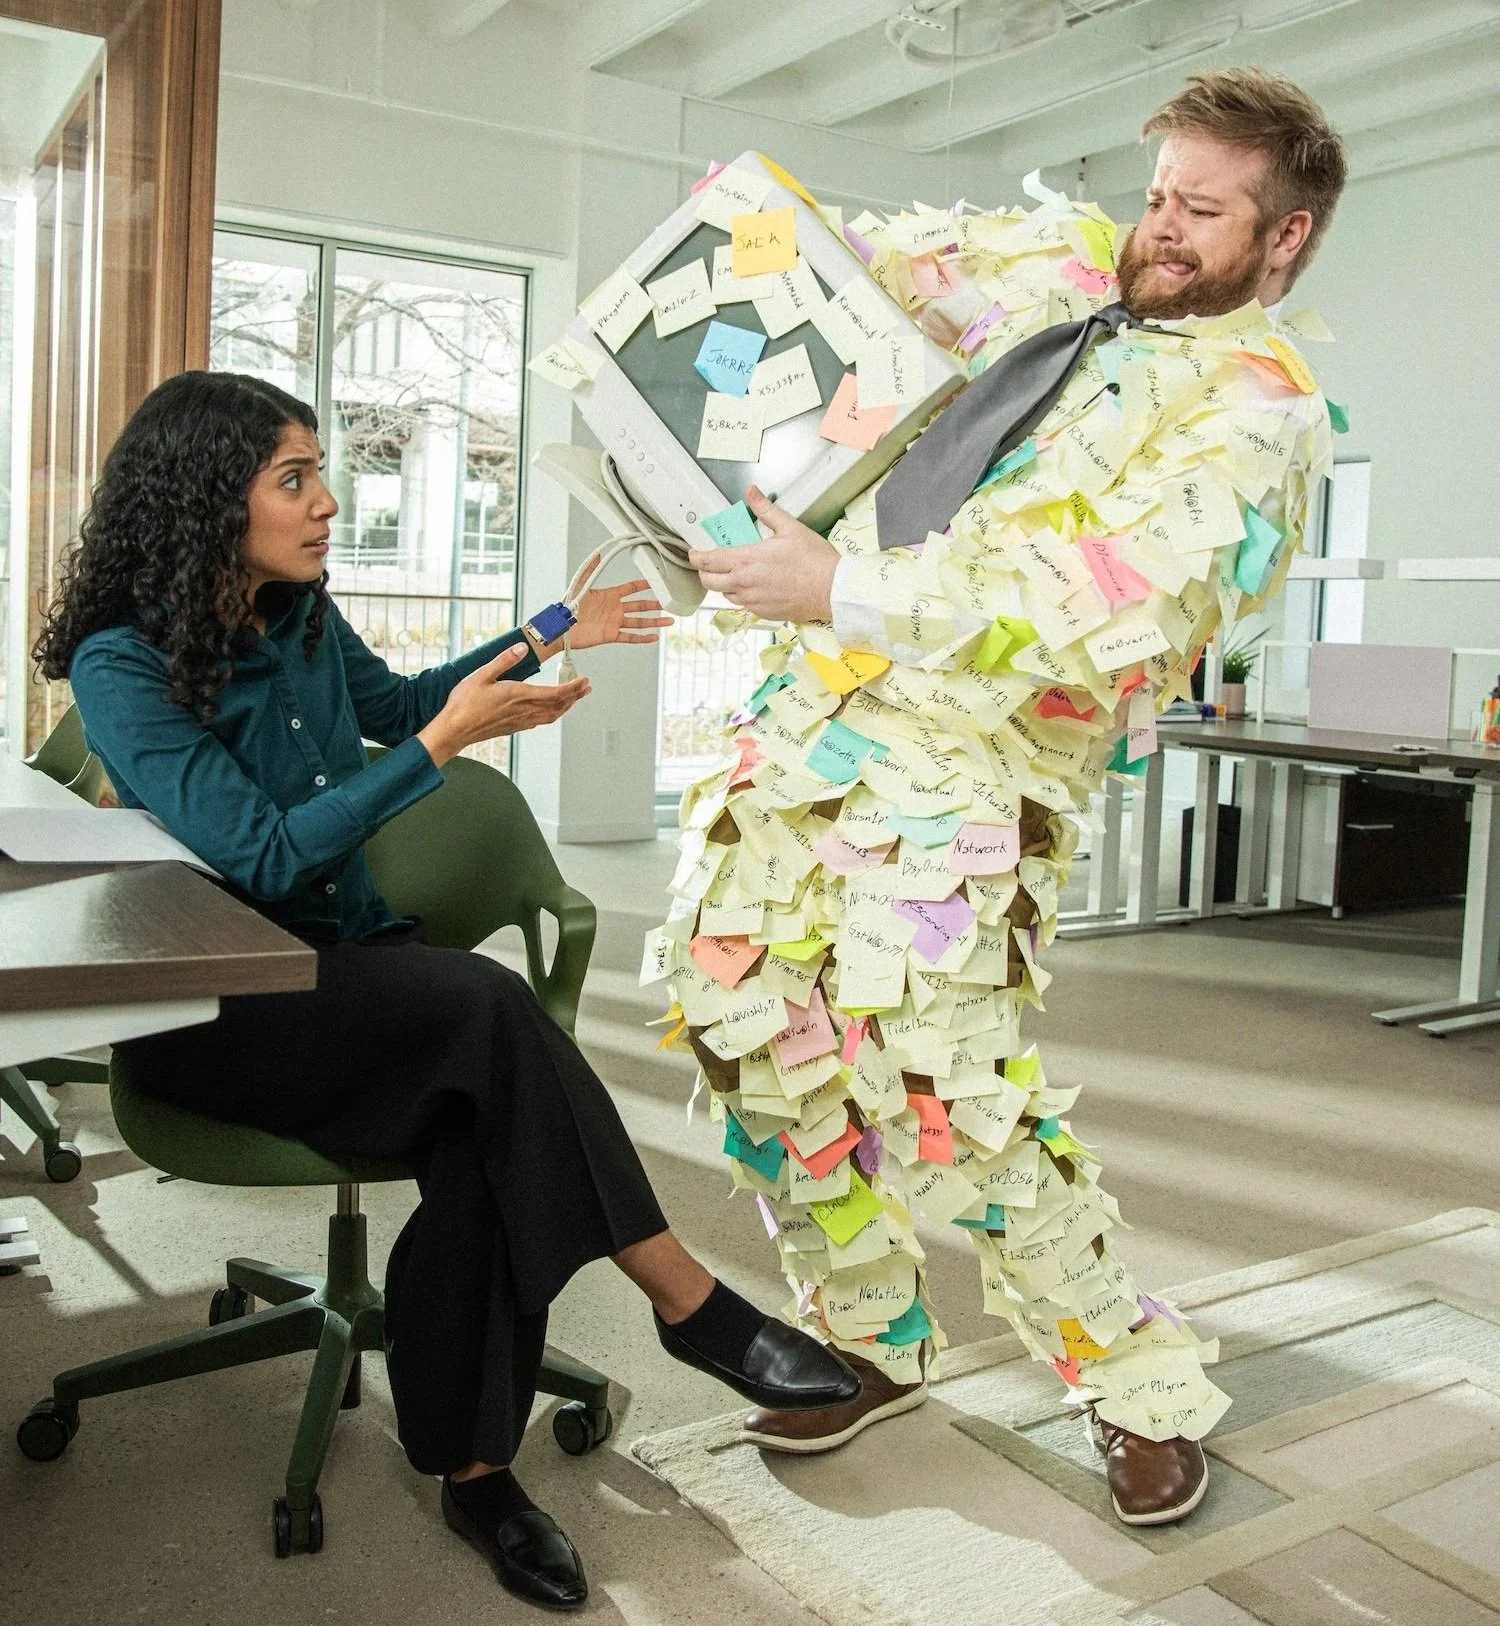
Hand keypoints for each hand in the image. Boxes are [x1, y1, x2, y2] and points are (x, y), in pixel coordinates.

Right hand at [418, 643, 589, 766]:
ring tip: (574, 698)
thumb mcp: (482, 675)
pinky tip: (549, 711)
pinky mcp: (514, 728)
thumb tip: (521, 647)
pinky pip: (540, 721)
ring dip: (565, 706)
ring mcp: (520, 721)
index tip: (585, 681)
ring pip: (551, 715)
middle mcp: (524, 710)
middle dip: (575, 696)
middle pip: (558, 705)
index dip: (573, 687)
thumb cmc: (465, 704)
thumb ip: (504, 660)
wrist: (455, 730)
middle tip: (586, 688)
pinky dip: (552, 714)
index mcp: (519, 695)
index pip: (555, 693)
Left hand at [564, 554, 672, 651]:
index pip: (630, 588)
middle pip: (640, 606)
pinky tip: (654, 637)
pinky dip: (642, 638)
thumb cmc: (569, 607)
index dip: (643, 585)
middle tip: (668, 604)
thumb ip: (590, 570)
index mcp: (609, 595)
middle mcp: (615, 609)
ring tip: (669, 621)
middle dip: (655, 605)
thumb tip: (598, 555)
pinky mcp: (611, 635)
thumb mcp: (580, 585)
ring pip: (640, 622)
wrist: (562, 627)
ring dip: (654, 622)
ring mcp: (614, 622)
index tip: (655, 582)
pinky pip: (630, 637)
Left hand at [686, 486, 838, 623]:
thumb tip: (752, 493)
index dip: (697, 556)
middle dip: (704, 571)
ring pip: (725, 595)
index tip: (695, 553)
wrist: (832, 590)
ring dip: (724, 584)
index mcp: (747, 560)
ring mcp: (753, 601)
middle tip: (709, 564)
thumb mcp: (790, 528)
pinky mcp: (763, 613)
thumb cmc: (814, 561)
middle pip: (709, 582)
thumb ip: (766, 510)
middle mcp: (745, 584)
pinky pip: (743, 605)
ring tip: (735, 573)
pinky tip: (755, 586)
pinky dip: (742, 595)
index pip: (709, 560)